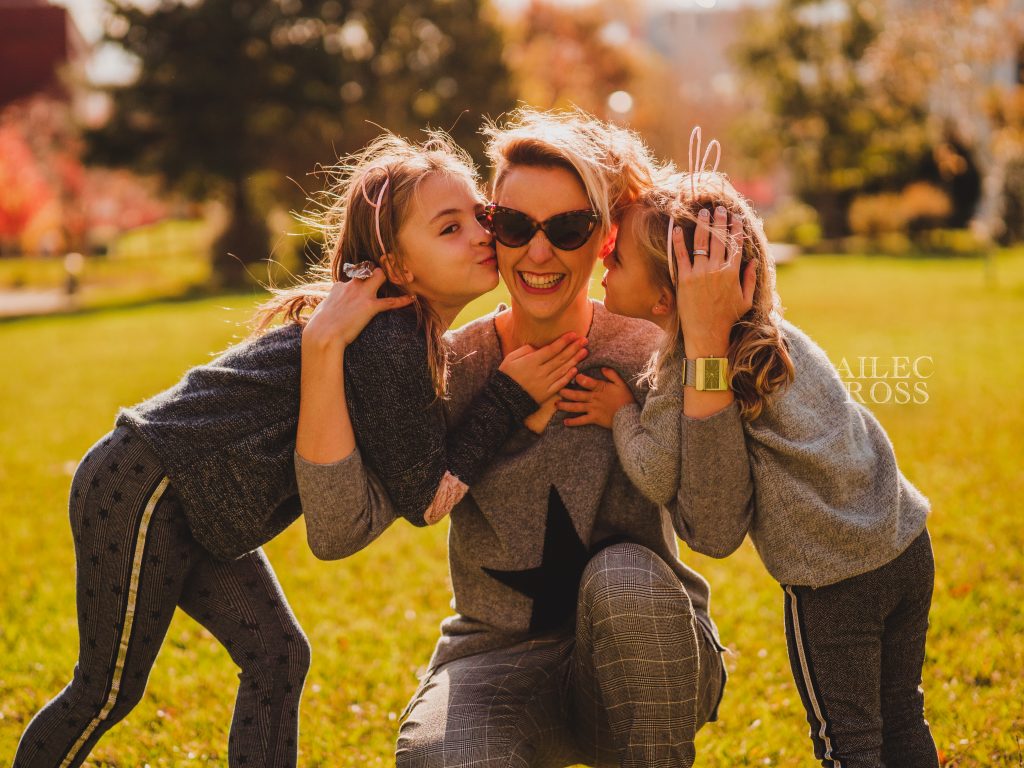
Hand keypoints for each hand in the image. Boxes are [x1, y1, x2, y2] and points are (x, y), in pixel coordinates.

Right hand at [302, 269, 414, 351]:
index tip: (365, 291)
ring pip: (379, 275)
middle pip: (367, 269)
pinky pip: (390, 301)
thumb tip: (326, 310)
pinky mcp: (369, 306)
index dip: (359, 284)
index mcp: (339, 287)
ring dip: (388, 278)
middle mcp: (351, 286)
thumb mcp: (321, 311)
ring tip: (398, 281)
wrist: (322, 334)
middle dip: (376, 272)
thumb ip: (328, 306)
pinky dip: (402, 300)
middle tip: (384, 279)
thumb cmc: (318, 327)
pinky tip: (412, 299)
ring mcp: (361, 294)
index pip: (352, 278)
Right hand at [499, 332, 588, 403]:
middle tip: (584, 340)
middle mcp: (540, 372)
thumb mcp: (511, 358)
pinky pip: (560, 384)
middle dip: (573, 348)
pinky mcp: (547, 393)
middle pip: (560, 358)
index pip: (551, 349)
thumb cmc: (507, 375)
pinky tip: (576, 369)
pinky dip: (568, 376)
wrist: (504, 398)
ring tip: (585, 352)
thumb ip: (525, 350)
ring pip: (563, 370)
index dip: (563, 341)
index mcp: (531, 362)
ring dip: (575, 360)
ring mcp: (544, 383)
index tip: (573, 334)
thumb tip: (539, 347)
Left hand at [557, 368, 635, 427]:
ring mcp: (593, 409)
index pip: (588, 382)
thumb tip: (603, 367)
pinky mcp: (594, 418)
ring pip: (576, 407)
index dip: (580, 379)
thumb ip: (612, 375)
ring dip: (566, 406)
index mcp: (600, 388)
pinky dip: (573, 421)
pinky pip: (581, 420)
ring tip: (556, 405)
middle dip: (567, 392)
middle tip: (557, 390)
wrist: (629, 416)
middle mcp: (594, 398)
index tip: (573, 376)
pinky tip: (565, 422)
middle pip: (578, 394)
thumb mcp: (621, 384)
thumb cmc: (626, 399)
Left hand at [675, 206, 756, 356]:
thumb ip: (750, 279)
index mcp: (733, 273)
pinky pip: (680, 256)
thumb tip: (753, 261)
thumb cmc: (728, 319)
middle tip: (718, 208)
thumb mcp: (745, 300)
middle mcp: (716, 269)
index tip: (735, 217)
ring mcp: (699, 273)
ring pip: (700, 242)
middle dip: (719, 221)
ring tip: (702, 212)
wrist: (707, 334)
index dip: (735, 228)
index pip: (735, 244)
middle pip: (718, 238)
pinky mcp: (684, 279)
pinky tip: (676, 229)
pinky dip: (677, 241)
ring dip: (701, 225)